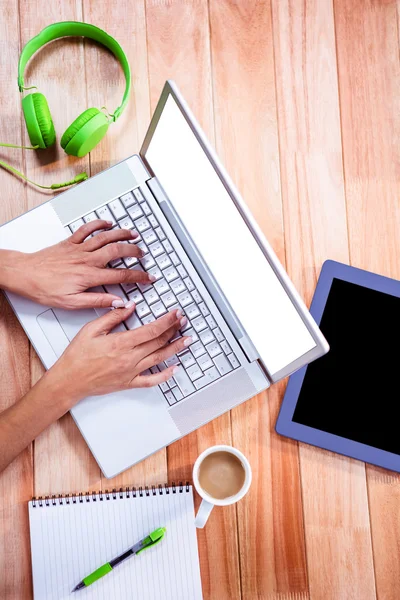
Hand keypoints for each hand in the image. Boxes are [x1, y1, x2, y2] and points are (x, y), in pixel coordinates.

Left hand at [0, 220, 153, 308]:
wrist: (24, 274)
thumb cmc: (44, 289)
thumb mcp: (72, 303)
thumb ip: (97, 301)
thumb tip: (117, 302)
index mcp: (89, 276)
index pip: (121, 275)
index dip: (138, 276)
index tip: (148, 278)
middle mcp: (86, 259)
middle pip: (117, 250)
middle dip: (134, 251)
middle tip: (143, 254)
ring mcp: (79, 249)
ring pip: (105, 237)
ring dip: (122, 234)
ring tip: (133, 234)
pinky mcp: (70, 242)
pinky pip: (87, 229)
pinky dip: (99, 224)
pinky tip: (107, 223)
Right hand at [44, 305, 190, 407]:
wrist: (69, 380)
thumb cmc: (77, 356)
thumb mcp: (91, 329)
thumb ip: (112, 317)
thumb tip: (129, 307)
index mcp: (121, 343)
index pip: (151, 329)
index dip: (167, 320)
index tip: (175, 313)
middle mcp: (129, 358)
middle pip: (159, 342)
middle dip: (174, 330)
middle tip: (183, 321)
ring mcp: (131, 372)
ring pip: (159, 359)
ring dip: (176, 348)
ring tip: (187, 340)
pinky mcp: (129, 383)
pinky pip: (151, 380)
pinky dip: (165, 375)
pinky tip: (175, 369)